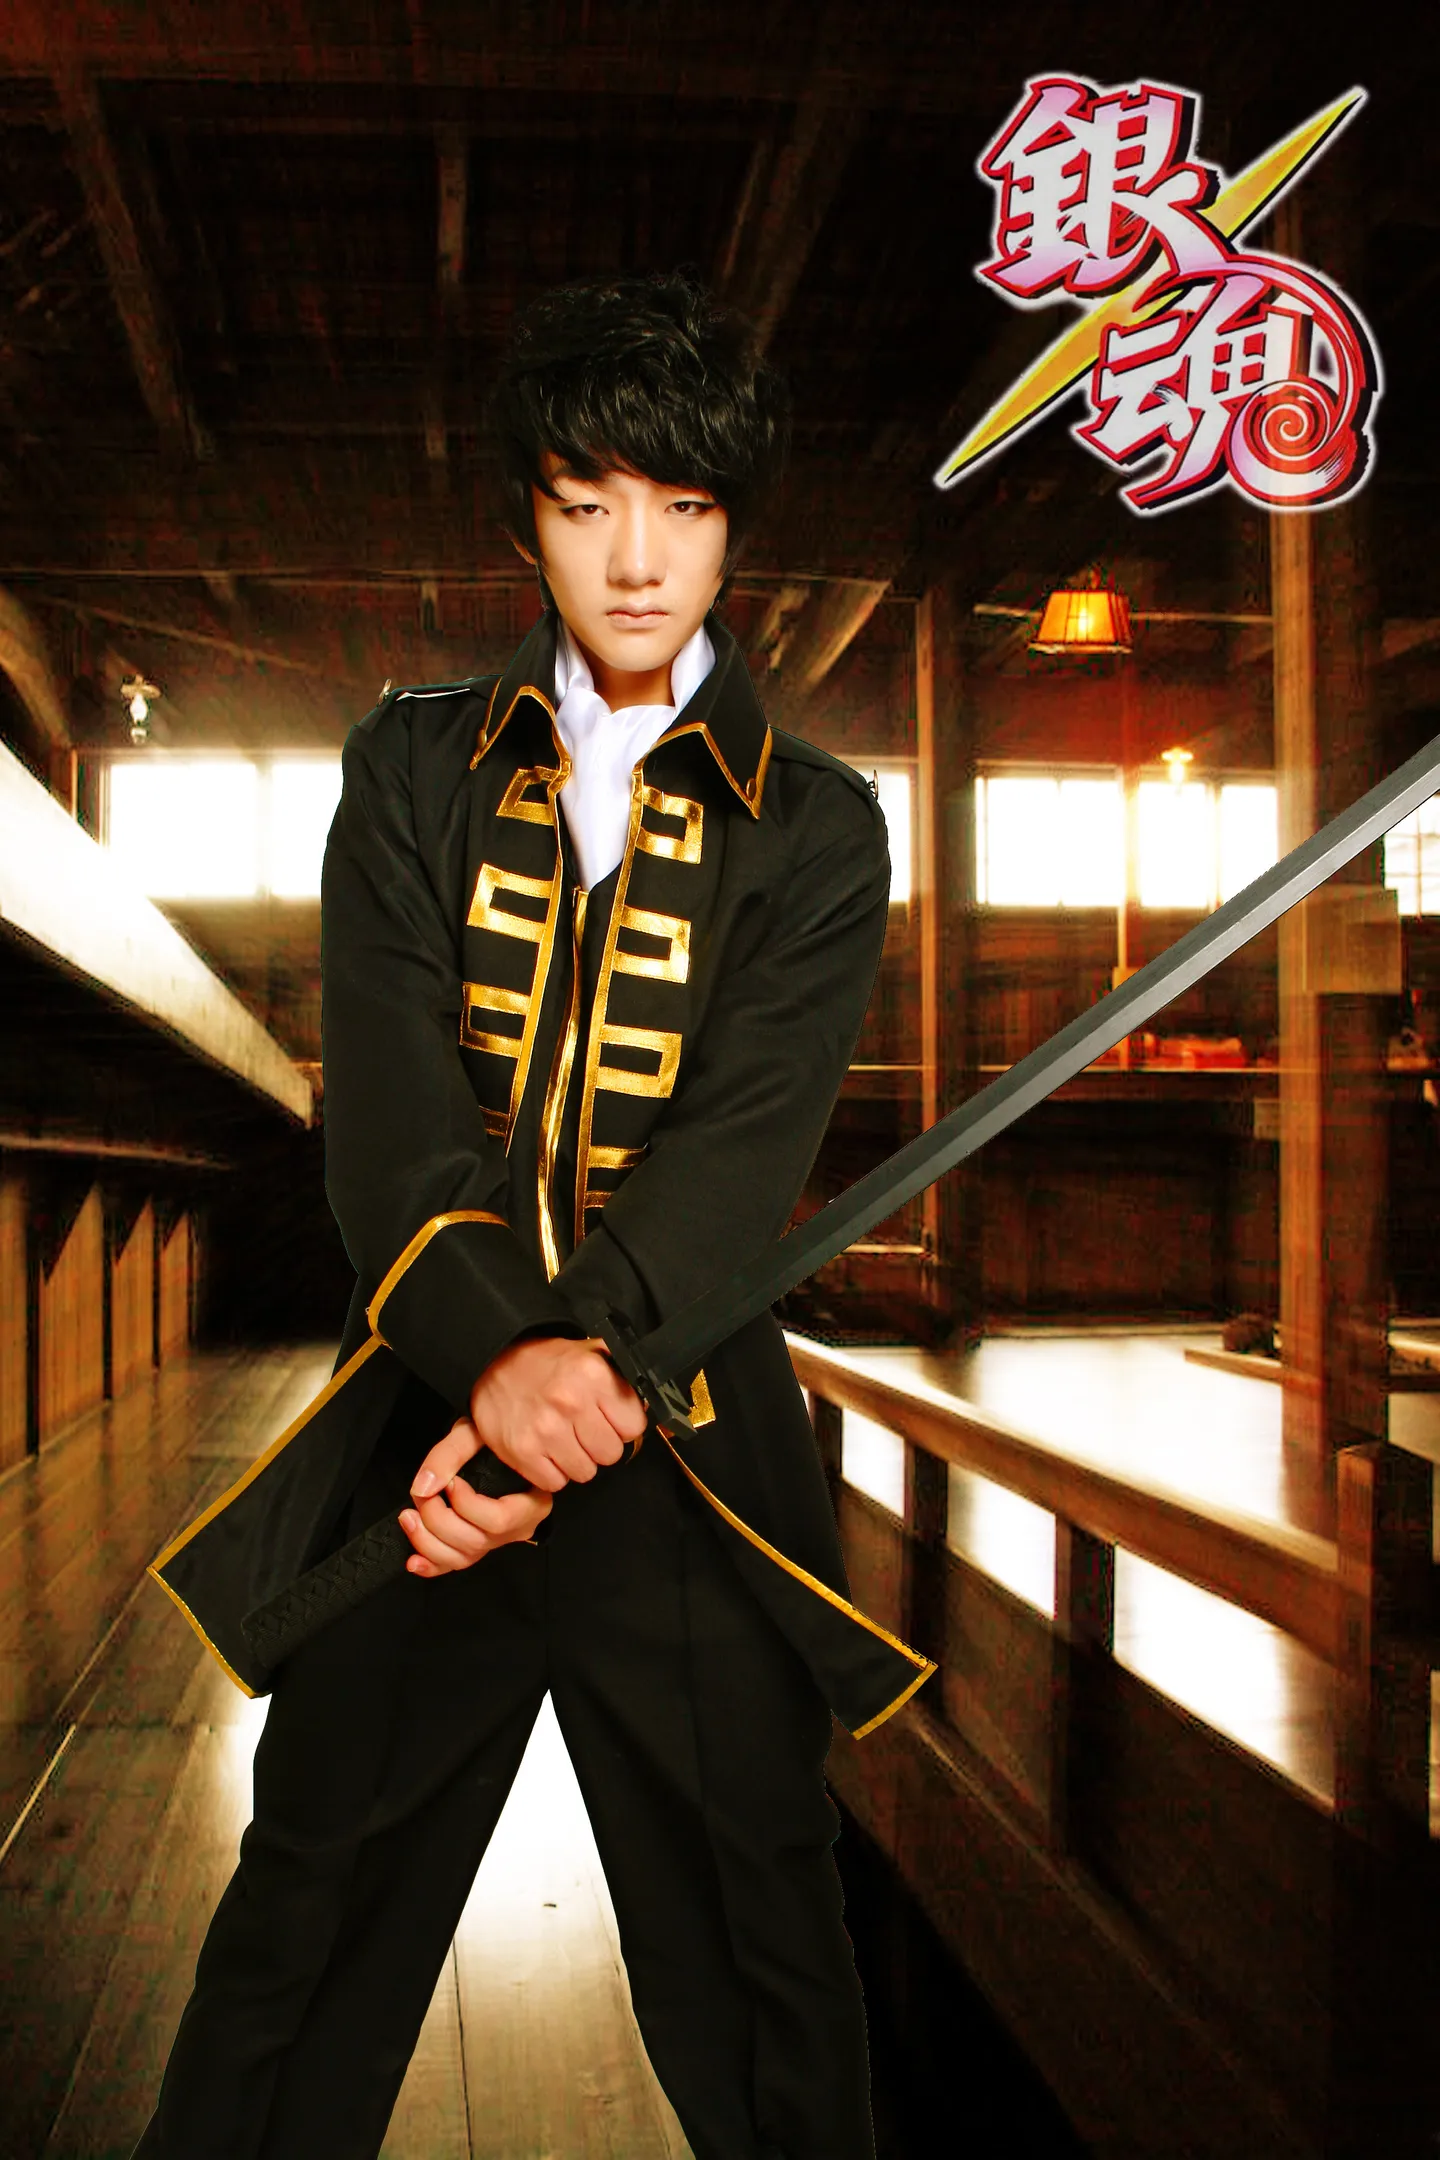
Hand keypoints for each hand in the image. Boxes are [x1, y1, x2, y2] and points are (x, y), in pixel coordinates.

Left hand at [400, 1415, 552, 1576]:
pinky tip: (412, 1561)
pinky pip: (455, 1564)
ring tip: (408, 1517)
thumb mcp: (476, 1431)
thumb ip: (451, 1453)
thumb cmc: (494, 1433)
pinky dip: (431, 1566)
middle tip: (420, 1497)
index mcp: (532, 1501)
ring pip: (463, 1558)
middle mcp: (517, 1528)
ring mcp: (496, 1541)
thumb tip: (424, 1487)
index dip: (467, 1506)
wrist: (497, 1441)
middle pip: (476, 1542)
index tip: (451, 1483)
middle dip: (439, 1521)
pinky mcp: (477, 1547)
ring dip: (428, 1542)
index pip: (499, 1520)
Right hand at [466, 1333, 647, 1492]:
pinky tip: (546, 1450)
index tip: (609, 1420)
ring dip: (576, 1461)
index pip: (634, 1427)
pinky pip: (555, 1483)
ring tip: (563, 1439)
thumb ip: (624, 1376)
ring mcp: (545, 1430)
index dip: (622, 1426)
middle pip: (610, 1454)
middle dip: (599, 1445)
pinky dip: (552, 1472)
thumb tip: (656, 1403)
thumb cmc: (548, 1363)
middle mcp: (571, 1402)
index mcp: (594, 1376)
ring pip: (585, 1473)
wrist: (493, 1363)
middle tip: (583, 1430)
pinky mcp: (522, 1452)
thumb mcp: (591, 1354)